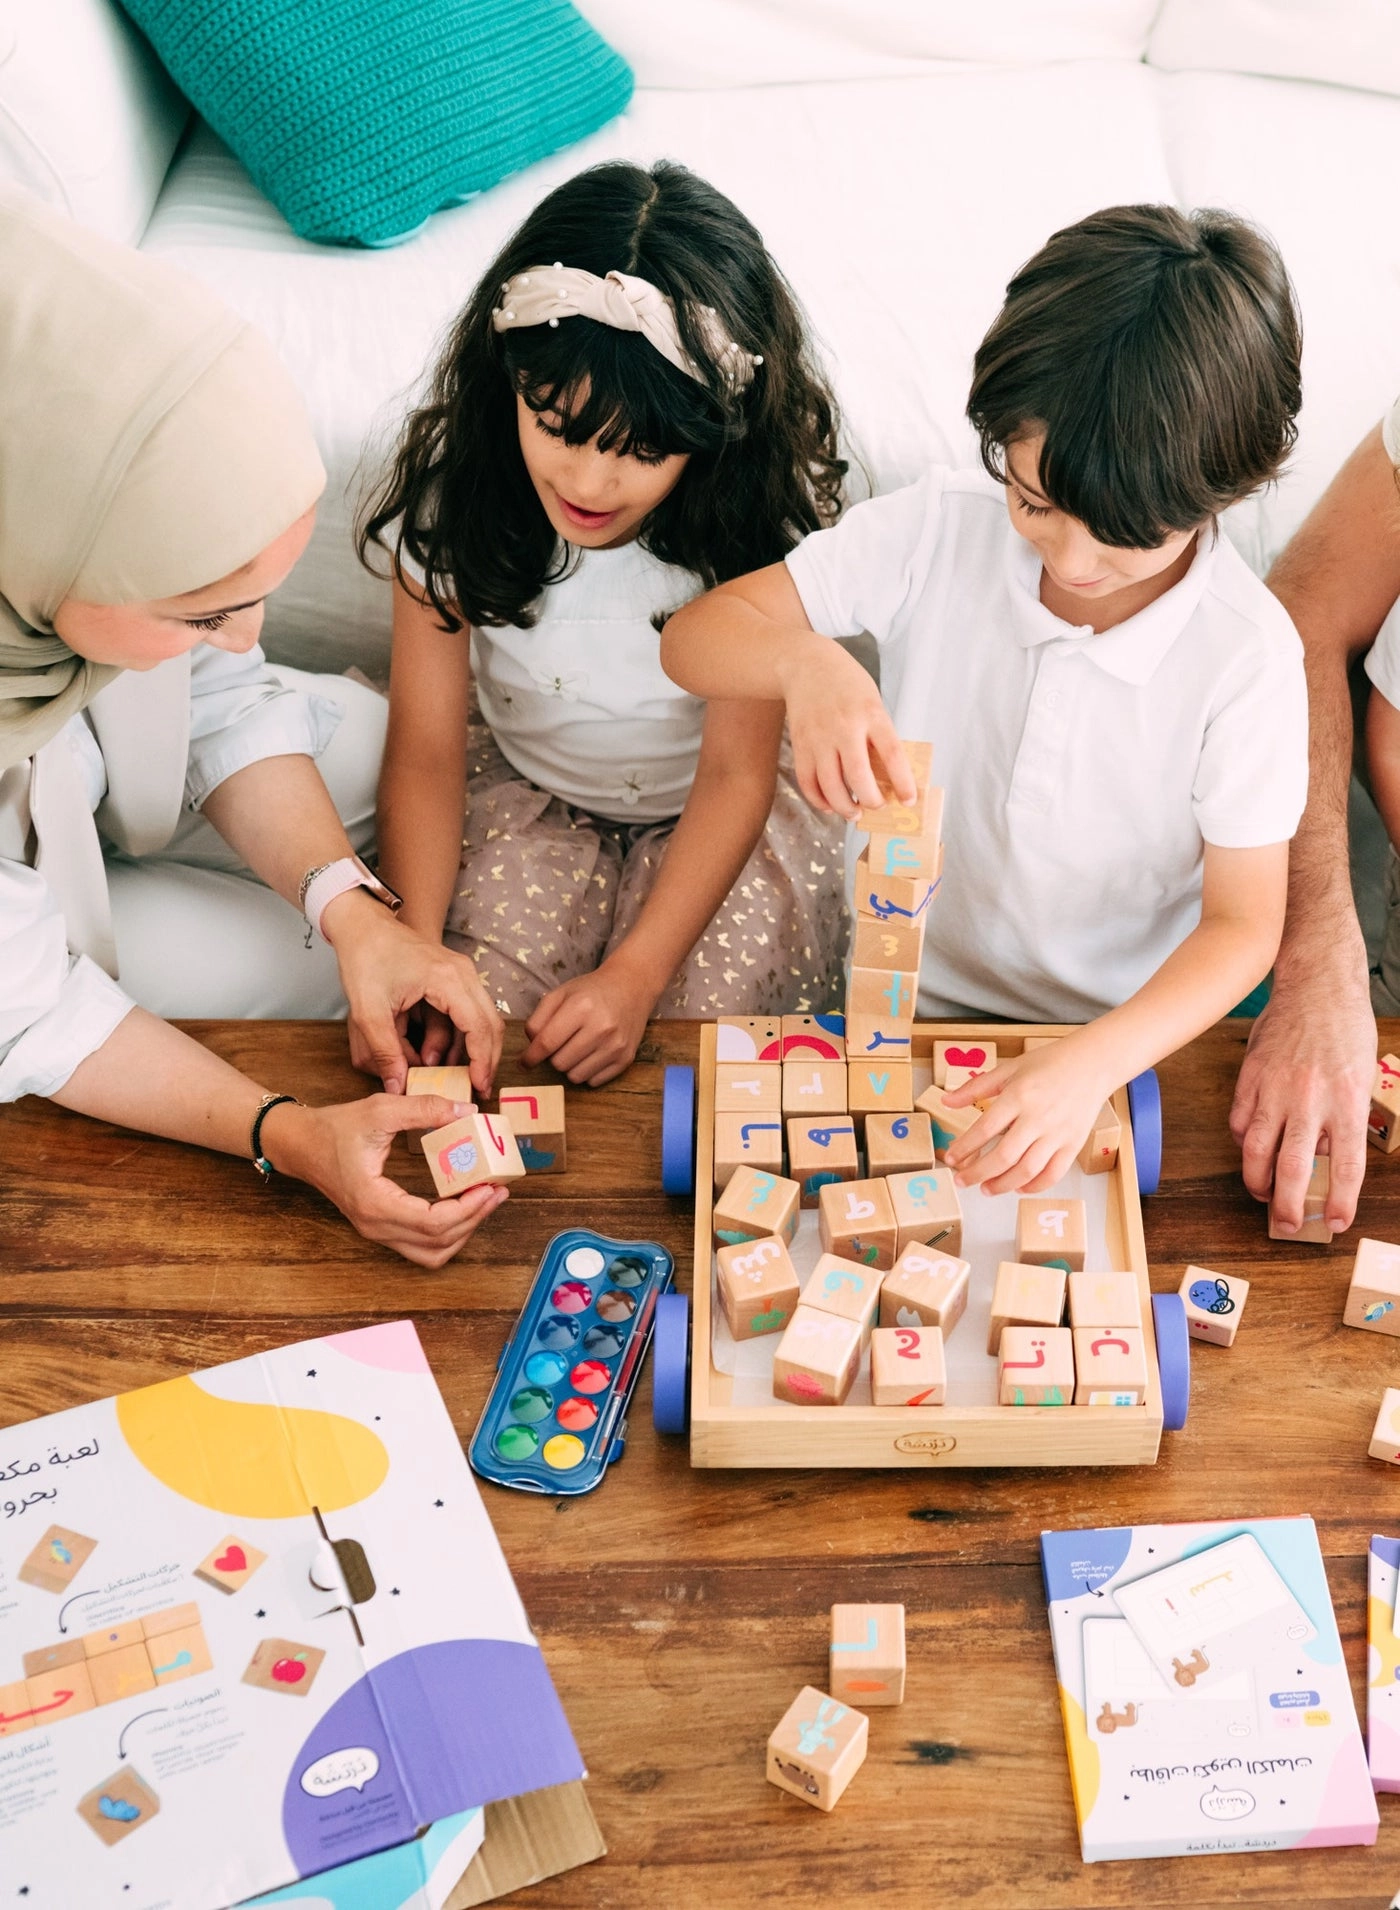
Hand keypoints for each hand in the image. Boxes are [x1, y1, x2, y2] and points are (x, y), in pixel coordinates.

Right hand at [262, 1094, 507, 1268]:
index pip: (433, 1222)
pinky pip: (421, 1245)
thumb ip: (425, 1108)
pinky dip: (447, 1234)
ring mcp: (376, 1231)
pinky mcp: (380, 1227)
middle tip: (498, 1191)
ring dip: (463, 1231)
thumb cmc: (335, 1128)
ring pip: (431, 1253)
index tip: (492, 1186)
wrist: (300, 1144)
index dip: (469, 1209)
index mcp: (375, 1203)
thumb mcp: (381, 1109)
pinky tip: (461, 1206)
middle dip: (474, 1219)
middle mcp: (376, 1226)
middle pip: (438, 1243)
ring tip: (484, 1200)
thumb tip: (469, 1112)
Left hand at [325, 891, 502, 1098]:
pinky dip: (451, 1036)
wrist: (361, 925)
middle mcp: (463, 974)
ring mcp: (461, 974)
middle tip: (474, 1088)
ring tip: (434, 1070)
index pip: (480, 1026)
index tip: (478, 1087)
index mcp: (448, 979)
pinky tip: (430, 1052)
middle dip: (482, 1059)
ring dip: (459, 1049)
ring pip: (477, 1020)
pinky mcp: (452, 979)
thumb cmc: (365, 959)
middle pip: (489, 1024)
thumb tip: (398, 1088)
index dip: (482, 1061)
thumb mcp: (368, 1011)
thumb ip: (385, 1052)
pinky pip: (463, 1013)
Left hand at [522, 954, 654, 1084]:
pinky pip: (593, 1081)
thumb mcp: (560, 994)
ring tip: (576, 1048)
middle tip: (561, 1044)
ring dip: (570, 1066)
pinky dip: (587, 1072)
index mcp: (581, 1007)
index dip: (530, 1056)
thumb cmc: (591, 991)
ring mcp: (616, 1045)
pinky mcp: (626, 1059)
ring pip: (575, 1076)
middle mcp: (601, 1028)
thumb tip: (530, 1049)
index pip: (547, 1043)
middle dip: (553, 1057)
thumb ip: (538, 1019)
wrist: (632, 987)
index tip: (524, 1062)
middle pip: (559, 1063)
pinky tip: (591, 1054)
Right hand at [777, 640, 914, 820]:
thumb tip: (886, 778)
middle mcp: (844, 727)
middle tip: (878, 806)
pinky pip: (808, 781)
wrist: (806, 665)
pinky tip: (830, 805)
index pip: (892, 754)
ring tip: (855, 813)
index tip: (909, 800)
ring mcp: (819, 737)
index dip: (903, 782)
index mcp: (871, 713)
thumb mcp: (872, 702)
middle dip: (871, 800)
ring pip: (830, 785)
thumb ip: (878, 735)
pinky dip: (819, 799)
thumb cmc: (847, 685)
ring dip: (844, 807)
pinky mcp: (800, 744)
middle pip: (858, 776)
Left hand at [943, 1043, 1114, 1194]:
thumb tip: (946, 1101)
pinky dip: (1034, 1186)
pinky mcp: (1074, 1144)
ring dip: (1003, 1185)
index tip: (950, 1158)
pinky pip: (1053, 1173)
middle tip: (962, 1181)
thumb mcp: (1009, 1068)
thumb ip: (975, 1087)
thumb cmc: (1049, 1063)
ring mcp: (1058, 1133)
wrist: (1092, 1064)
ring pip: (1027, 1170)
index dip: (965, 1147)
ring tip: (986, 1188)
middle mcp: (1039, 1117)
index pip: (985, 1128)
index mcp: (1019, 1096)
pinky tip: (1018, 1187)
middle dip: (978, 1173)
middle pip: (1004, 1156)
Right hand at [1229, 960, 1374, 1232]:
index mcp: (1348, 1101)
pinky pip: (1240, 1122)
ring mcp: (1275, 1089)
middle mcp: (1310, 1100)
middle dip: (1288, 1205)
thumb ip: (1342, 1116)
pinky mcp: (1251, 1078)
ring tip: (1262, 1195)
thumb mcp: (1360, 1076)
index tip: (1334, 1221)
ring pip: (1257, 1151)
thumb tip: (1323, 1153)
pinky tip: (1251, 1149)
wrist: (1317, 985)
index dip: (1339, 1200)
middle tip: (1286, 1223)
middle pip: (1293, 1168)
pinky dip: (1244, 1142)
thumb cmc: (1345, 1028)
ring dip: (1257, 1181)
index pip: (1345, 1166)